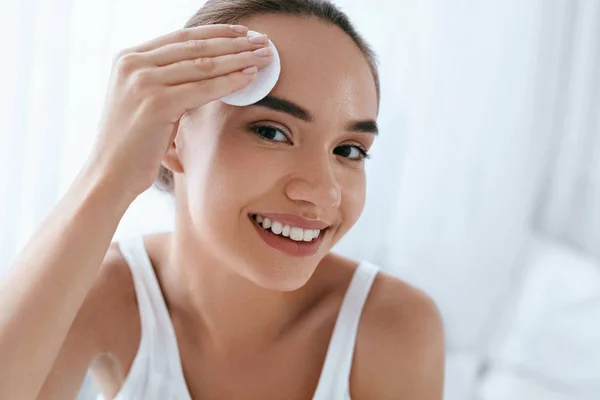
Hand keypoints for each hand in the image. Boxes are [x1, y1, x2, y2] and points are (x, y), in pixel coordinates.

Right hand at [86, 24, 272, 197]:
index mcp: (129, 58)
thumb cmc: (133, 144)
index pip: (182, 37)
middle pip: (196, 46)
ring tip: (265, 56)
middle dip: (234, 42)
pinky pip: (203, 88)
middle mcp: (133, 64)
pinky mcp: (155, 103)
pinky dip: (230, 81)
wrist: (109, 174)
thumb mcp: (146, 102)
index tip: (244, 32)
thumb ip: (167, 82)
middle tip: (263, 41)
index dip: (217, 32)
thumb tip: (208, 71)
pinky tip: (250, 77)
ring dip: (239, 57)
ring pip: (203, 64)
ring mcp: (142, 82)